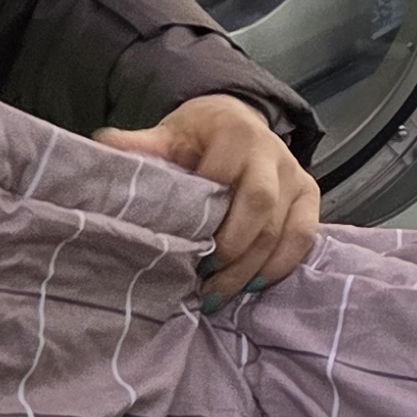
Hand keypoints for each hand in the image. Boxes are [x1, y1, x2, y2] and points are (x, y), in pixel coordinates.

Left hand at [98, 95, 322, 297]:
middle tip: (203, 282)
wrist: (235, 121)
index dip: (207, 220)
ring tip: (219, 294)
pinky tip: (252, 285)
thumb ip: (143, 145)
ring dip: (252, 269)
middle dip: (233, 251)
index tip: (183, 248)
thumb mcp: (168, 135)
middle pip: (260, 208)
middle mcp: (273, 153)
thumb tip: (106, 146)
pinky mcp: (310, 196)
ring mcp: (296, 175)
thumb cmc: (196, 136)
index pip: (224, 179)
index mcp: (236, 134)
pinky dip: (280, 266)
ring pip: (283, 231)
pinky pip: (304, 238)